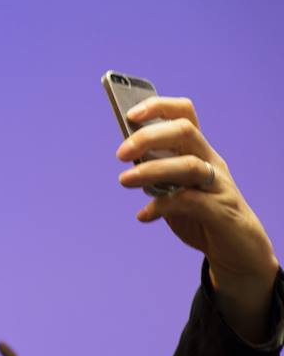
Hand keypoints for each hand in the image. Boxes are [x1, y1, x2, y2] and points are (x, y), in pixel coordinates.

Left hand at [116, 97, 278, 340]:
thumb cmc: (200, 213)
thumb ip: (156, 172)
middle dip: (149, 137)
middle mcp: (210, 162)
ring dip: (151, 170)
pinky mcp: (219, 211)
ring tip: (124, 180)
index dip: (159, 108)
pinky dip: (161, 207)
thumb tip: (128, 158)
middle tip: (120, 154)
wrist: (235, 247)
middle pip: (184, 132)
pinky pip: (189, 202)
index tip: (130, 114)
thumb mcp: (175, 188)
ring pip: (187, 165)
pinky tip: (143, 216)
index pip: (184, 115)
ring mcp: (217, 185)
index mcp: (198, 151)